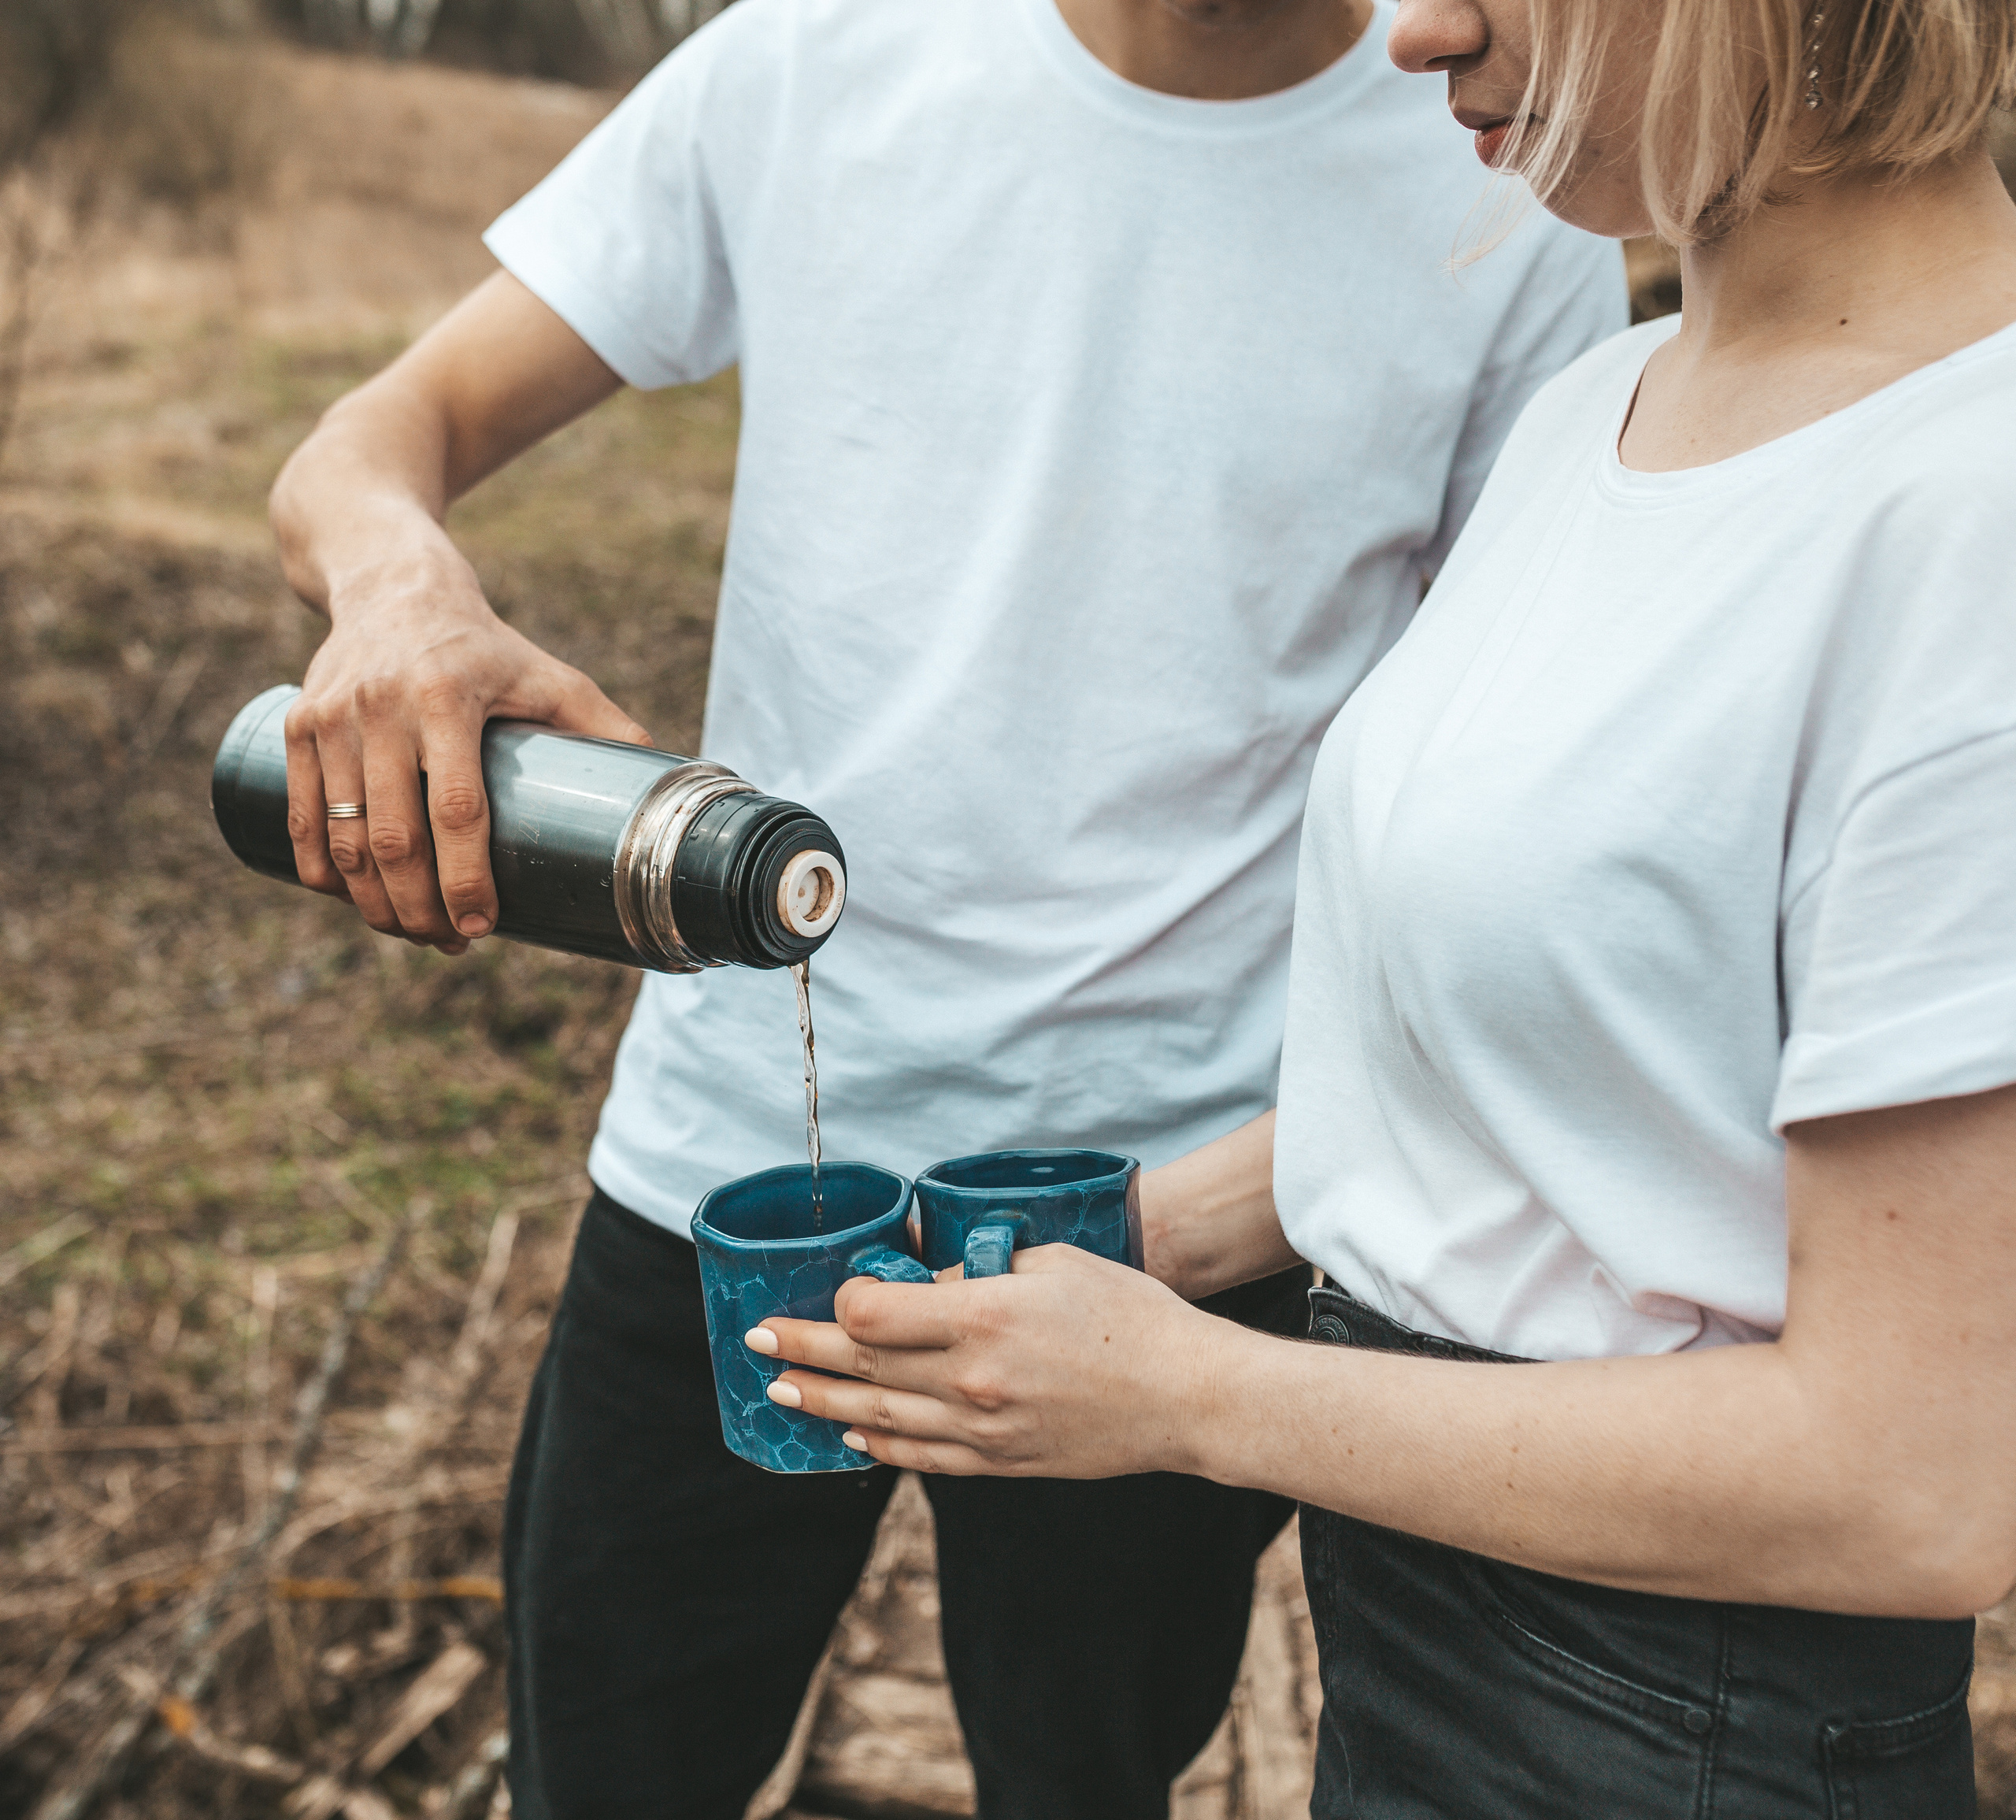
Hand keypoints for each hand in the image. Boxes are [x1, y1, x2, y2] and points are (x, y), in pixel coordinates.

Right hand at [282, 543, 648, 951]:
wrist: (391, 583)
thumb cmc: (485, 645)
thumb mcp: (548, 673)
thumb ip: (603, 724)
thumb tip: (667, 776)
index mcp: (448, 697)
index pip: (455, 810)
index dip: (467, 880)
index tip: (482, 927)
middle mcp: (381, 707)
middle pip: (393, 840)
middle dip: (418, 908)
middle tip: (448, 944)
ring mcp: (330, 718)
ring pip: (343, 840)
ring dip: (372, 903)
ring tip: (412, 932)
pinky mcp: (296, 726)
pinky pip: (300, 818)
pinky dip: (320, 874)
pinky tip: (352, 902)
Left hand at [746, 1245, 1239, 1477]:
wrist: (1185, 1396)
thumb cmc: (1130, 1316)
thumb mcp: (1053, 1264)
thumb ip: (980, 1271)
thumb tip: (929, 1280)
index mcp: (982, 1316)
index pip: (874, 1312)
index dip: (840, 1299)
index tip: (832, 1289)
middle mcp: (969, 1379)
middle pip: (861, 1365)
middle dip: (801, 1349)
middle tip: (756, 1339)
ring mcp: (981, 1429)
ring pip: (878, 1417)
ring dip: (823, 1401)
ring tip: (782, 1389)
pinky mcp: (1000, 1462)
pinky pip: (921, 1456)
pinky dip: (878, 1444)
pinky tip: (853, 1433)